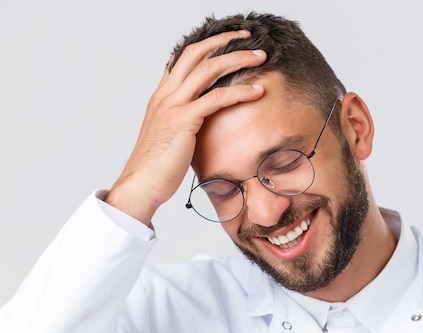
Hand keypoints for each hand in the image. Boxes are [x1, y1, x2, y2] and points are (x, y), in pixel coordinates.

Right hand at [105, 30, 265, 224]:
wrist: (141, 185)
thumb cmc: (157, 167)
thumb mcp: (170, 137)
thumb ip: (184, 122)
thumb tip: (203, 121)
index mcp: (161, 96)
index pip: (184, 58)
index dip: (208, 46)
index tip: (230, 41)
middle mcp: (165, 95)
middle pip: (196, 54)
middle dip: (225, 41)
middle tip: (249, 38)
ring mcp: (172, 105)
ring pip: (208, 70)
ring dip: (238, 59)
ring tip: (261, 57)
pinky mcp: (183, 121)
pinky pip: (216, 99)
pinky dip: (240, 92)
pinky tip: (257, 91)